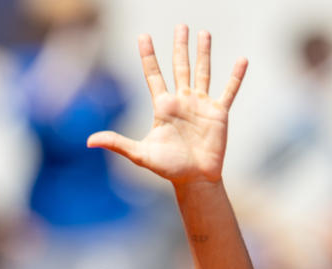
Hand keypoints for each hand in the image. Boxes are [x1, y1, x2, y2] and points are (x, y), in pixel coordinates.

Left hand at [87, 25, 245, 183]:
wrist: (195, 180)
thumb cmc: (168, 168)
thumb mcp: (140, 154)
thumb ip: (117, 143)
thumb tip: (89, 141)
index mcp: (163, 106)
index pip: (153, 75)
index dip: (148, 55)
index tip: (143, 35)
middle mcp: (182, 101)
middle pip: (180, 66)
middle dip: (180, 46)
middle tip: (181, 25)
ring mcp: (201, 105)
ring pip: (202, 72)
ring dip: (204, 53)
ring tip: (204, 33)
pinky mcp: (218, 113)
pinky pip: (229, 91)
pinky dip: (235, 76)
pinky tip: (242, 61)